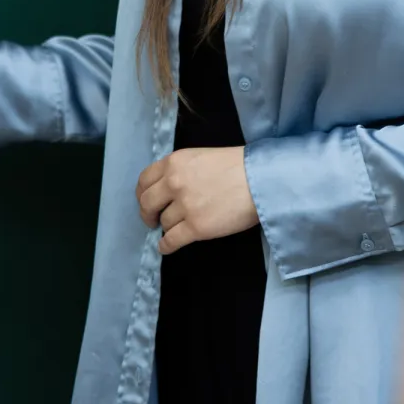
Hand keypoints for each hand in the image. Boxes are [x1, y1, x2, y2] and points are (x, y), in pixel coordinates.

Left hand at [136, 147, 258, 255]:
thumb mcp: (201, 156)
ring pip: (163, 223)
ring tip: (174, 229)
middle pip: (147, 203)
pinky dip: (166, 246)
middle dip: (147, 214)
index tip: (146, 200)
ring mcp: (184, 206)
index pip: (144, 180)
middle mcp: (174, 183)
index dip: (142, 194)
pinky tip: (166, 247)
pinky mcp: (196, 228)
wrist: (260, 179)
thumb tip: (168, 187)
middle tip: (152, 220)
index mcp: (174, 162)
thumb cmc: (237, 165)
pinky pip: (171, 241)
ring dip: (166, 227)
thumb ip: (181, 169)